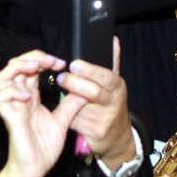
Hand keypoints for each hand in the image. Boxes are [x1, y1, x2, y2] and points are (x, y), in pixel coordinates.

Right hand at [0, 51, 80, 176]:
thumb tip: (85, 90)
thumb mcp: (63, 120)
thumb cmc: (44, 147)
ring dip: (18, 68)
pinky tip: (28, 96)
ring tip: (34, 69)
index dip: (42, 60)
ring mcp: (12, 107)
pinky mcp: (9, 118)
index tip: (60, 63)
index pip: (30, 68)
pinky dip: (12, 92)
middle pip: (14, 66)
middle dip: (30, 57)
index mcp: (31, 96)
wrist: (36, 169)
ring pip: (2, 77)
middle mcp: (19, 98)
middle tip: (49, 61)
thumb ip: (70, 104)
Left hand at [58, 37, 133, 167]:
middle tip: (61, 77)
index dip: (90, 70)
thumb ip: (111, 62)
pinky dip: (66, 115)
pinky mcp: (95, 132)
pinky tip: (62, 110)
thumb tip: (113, 40)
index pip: (106, 76)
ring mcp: (105, 119)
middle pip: (93, 92)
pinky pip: (75, 121)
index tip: (74, 64)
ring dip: (67, 100)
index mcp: (118, 87)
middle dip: (75, 84)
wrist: (118, 137)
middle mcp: (113, 103)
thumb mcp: (114, 84)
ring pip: (81, 106)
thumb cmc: (111, 104)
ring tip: (59, 92)